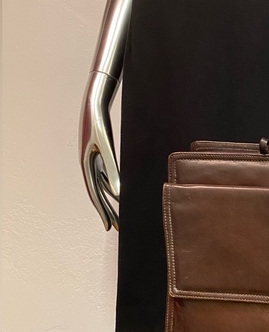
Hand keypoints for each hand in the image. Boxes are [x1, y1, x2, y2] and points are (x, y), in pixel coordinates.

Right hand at [79, 71, 120, 230]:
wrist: (94, 104)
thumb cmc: (98, 123)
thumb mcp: (106, 147)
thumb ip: (113, 170)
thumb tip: (118, 192)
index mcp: (87, 165)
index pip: (96, 194)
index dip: (103, 211)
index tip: (110, 225)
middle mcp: (89, 165)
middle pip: (98, 194)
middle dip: (107, 211)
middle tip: (116, 226)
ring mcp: (93, 161)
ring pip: (101, 186)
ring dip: (109, 201)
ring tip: (118, 215)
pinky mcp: (100, 155)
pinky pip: (105, 176)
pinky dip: (111, 187)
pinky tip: (118, 195)